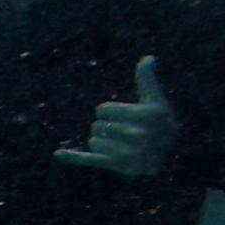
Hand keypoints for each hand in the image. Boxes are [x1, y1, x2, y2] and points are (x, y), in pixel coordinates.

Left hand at [57, 56, 175, 177]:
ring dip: (101, 141)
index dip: (108, 111)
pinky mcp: (119, 166)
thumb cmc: (158, 121)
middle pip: (97, 126)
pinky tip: (58, 153)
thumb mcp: (156, 99)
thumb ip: (147, 79)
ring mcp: (130, 154)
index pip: (102, 110)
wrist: (166, 155)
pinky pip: (93, 160)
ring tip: (119, 144)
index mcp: (146, 116)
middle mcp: (140, 136)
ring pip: (94, 141)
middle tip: (123, 132)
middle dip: (106, 127)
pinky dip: (75, 157)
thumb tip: (148, 58)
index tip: (123, 116)